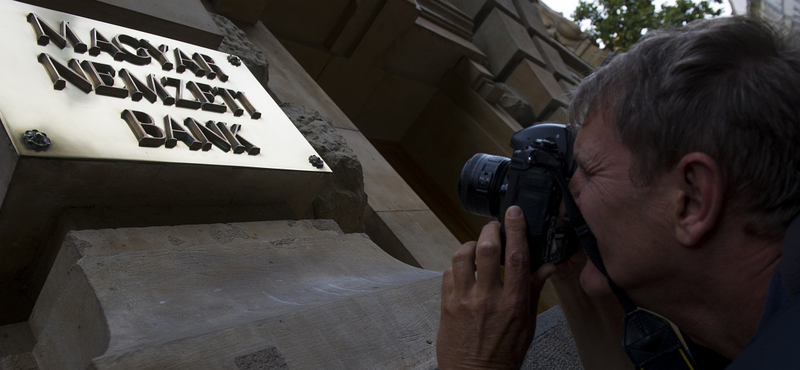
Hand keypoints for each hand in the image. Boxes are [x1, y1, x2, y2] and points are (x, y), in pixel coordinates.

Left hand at [437, 206, 554, 368]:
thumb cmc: (504, 353)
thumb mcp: (527, 323)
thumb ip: (534, 290)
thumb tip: (546, 266)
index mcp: (513, 303)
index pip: (517, 257)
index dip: (516, 229)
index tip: (514, 212)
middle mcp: (487, 298)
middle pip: (486, 249)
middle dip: (490, 230)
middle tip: (494, 227)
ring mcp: (463, 300)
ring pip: (462, 256)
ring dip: (471, 245)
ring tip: (478, 248)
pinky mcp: (446, 304)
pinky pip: (448, 272)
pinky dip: (457, 265)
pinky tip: (465, 270)